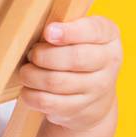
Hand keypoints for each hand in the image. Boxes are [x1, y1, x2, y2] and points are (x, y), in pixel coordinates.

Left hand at [16, 14, 121, 133]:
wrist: (95, 96)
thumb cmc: (78, 53)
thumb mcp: (79, 35)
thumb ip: (63, 26)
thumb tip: (41, 31)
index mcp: (109, 36)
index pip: (93, 31)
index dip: (70, 32)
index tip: (48, 32)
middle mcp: (109, 62)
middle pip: (75, 58)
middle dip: (44, 55)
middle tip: (31, 54)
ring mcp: (97, 89)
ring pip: (57, 81)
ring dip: (32, 75)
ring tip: (26, 72)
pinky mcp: (81, 110)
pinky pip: (49, 102)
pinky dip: (31, 95)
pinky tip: (29, 89)